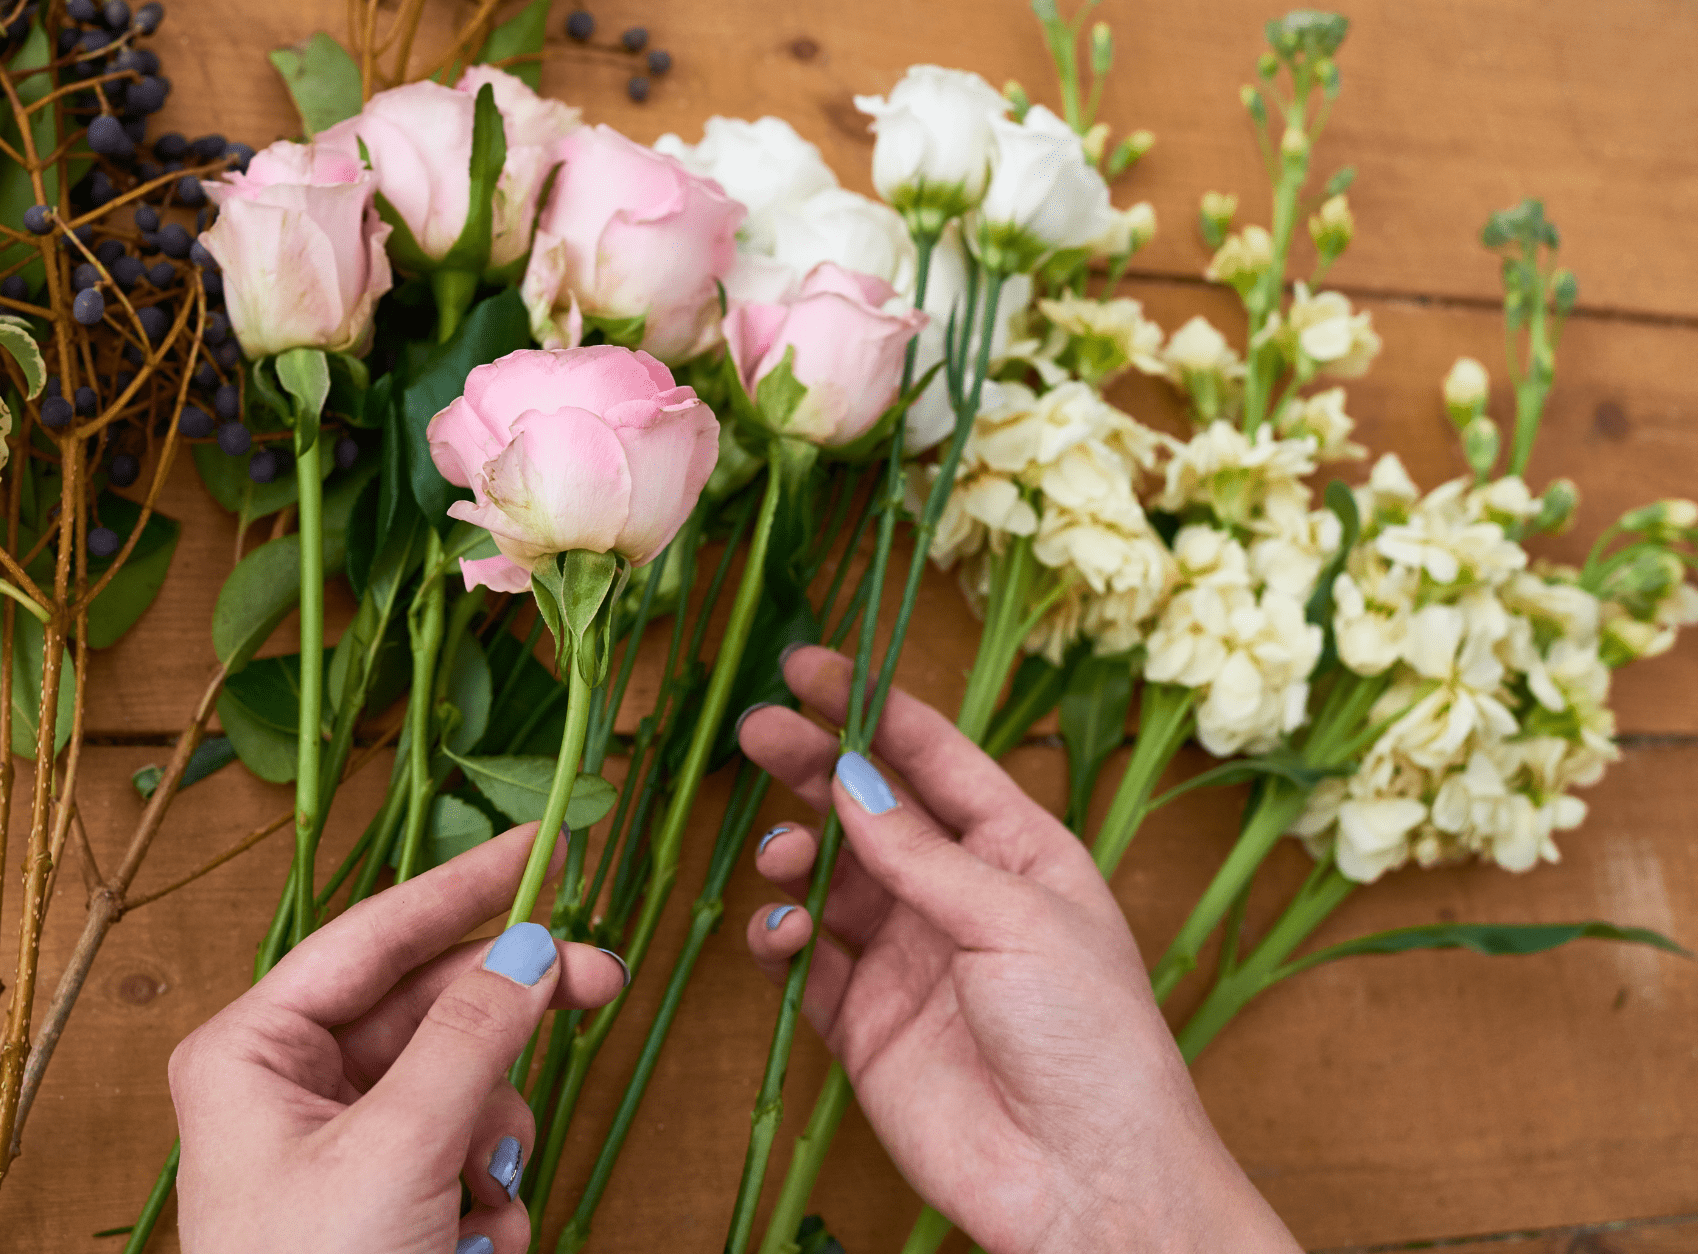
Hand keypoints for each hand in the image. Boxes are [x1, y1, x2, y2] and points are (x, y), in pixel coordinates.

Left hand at [167, 825, 627, 1253]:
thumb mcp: (396, 1153)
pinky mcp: (385, 1202)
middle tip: (602, 984)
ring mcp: (341, 1147)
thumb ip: (470, 1039)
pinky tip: (464, 1251)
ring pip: (466, 1087)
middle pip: (432, 1008)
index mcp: (252, 1051)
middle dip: (507, 1025)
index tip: (547, 844)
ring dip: (495, 1145)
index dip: (464, 886)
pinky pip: (469, 1158)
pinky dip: (486, 1202)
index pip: (374, 936)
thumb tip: (533, 947)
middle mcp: (291, 1084)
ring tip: (471, 1211)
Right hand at [737, 647, 1299, 1253]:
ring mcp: (907, 958)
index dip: (868, 705)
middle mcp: (957, 894)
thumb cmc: (1091, 1040)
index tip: (806, 665)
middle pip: (867, 807)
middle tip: (756, 732)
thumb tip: (847, 776)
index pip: (931, 757)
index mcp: (1018, 850)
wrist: (1084, 1181)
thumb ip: (920, 850)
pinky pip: (802, 962)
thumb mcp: (1015, 918)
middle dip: (812, 765)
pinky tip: (780, 933)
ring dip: (797, 853)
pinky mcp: (862, 1023)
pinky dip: (778, 937)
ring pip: (826, 878)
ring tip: (786, 856)